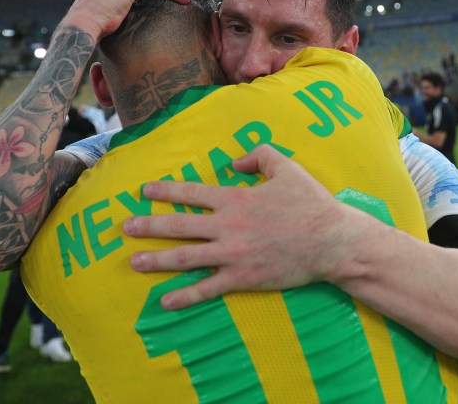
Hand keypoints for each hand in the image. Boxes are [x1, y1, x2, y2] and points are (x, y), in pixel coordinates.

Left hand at [124, 145, 356, 308]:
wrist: (332, 241)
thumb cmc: (311, 203)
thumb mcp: (286, 168)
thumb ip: (258, 156)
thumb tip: (234, 162)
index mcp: (236, 199)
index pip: (192, 193)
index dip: (166, 192)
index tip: (144, 192)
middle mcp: (228, 227)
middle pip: (179, 226)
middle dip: (149, 226)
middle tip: (125, 227)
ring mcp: (233, 255)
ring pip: (185, 258)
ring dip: (157, 260)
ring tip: (134, 262)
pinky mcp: (243, 278)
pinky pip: (208, 288)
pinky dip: (185, 296)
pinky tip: (165, 301)